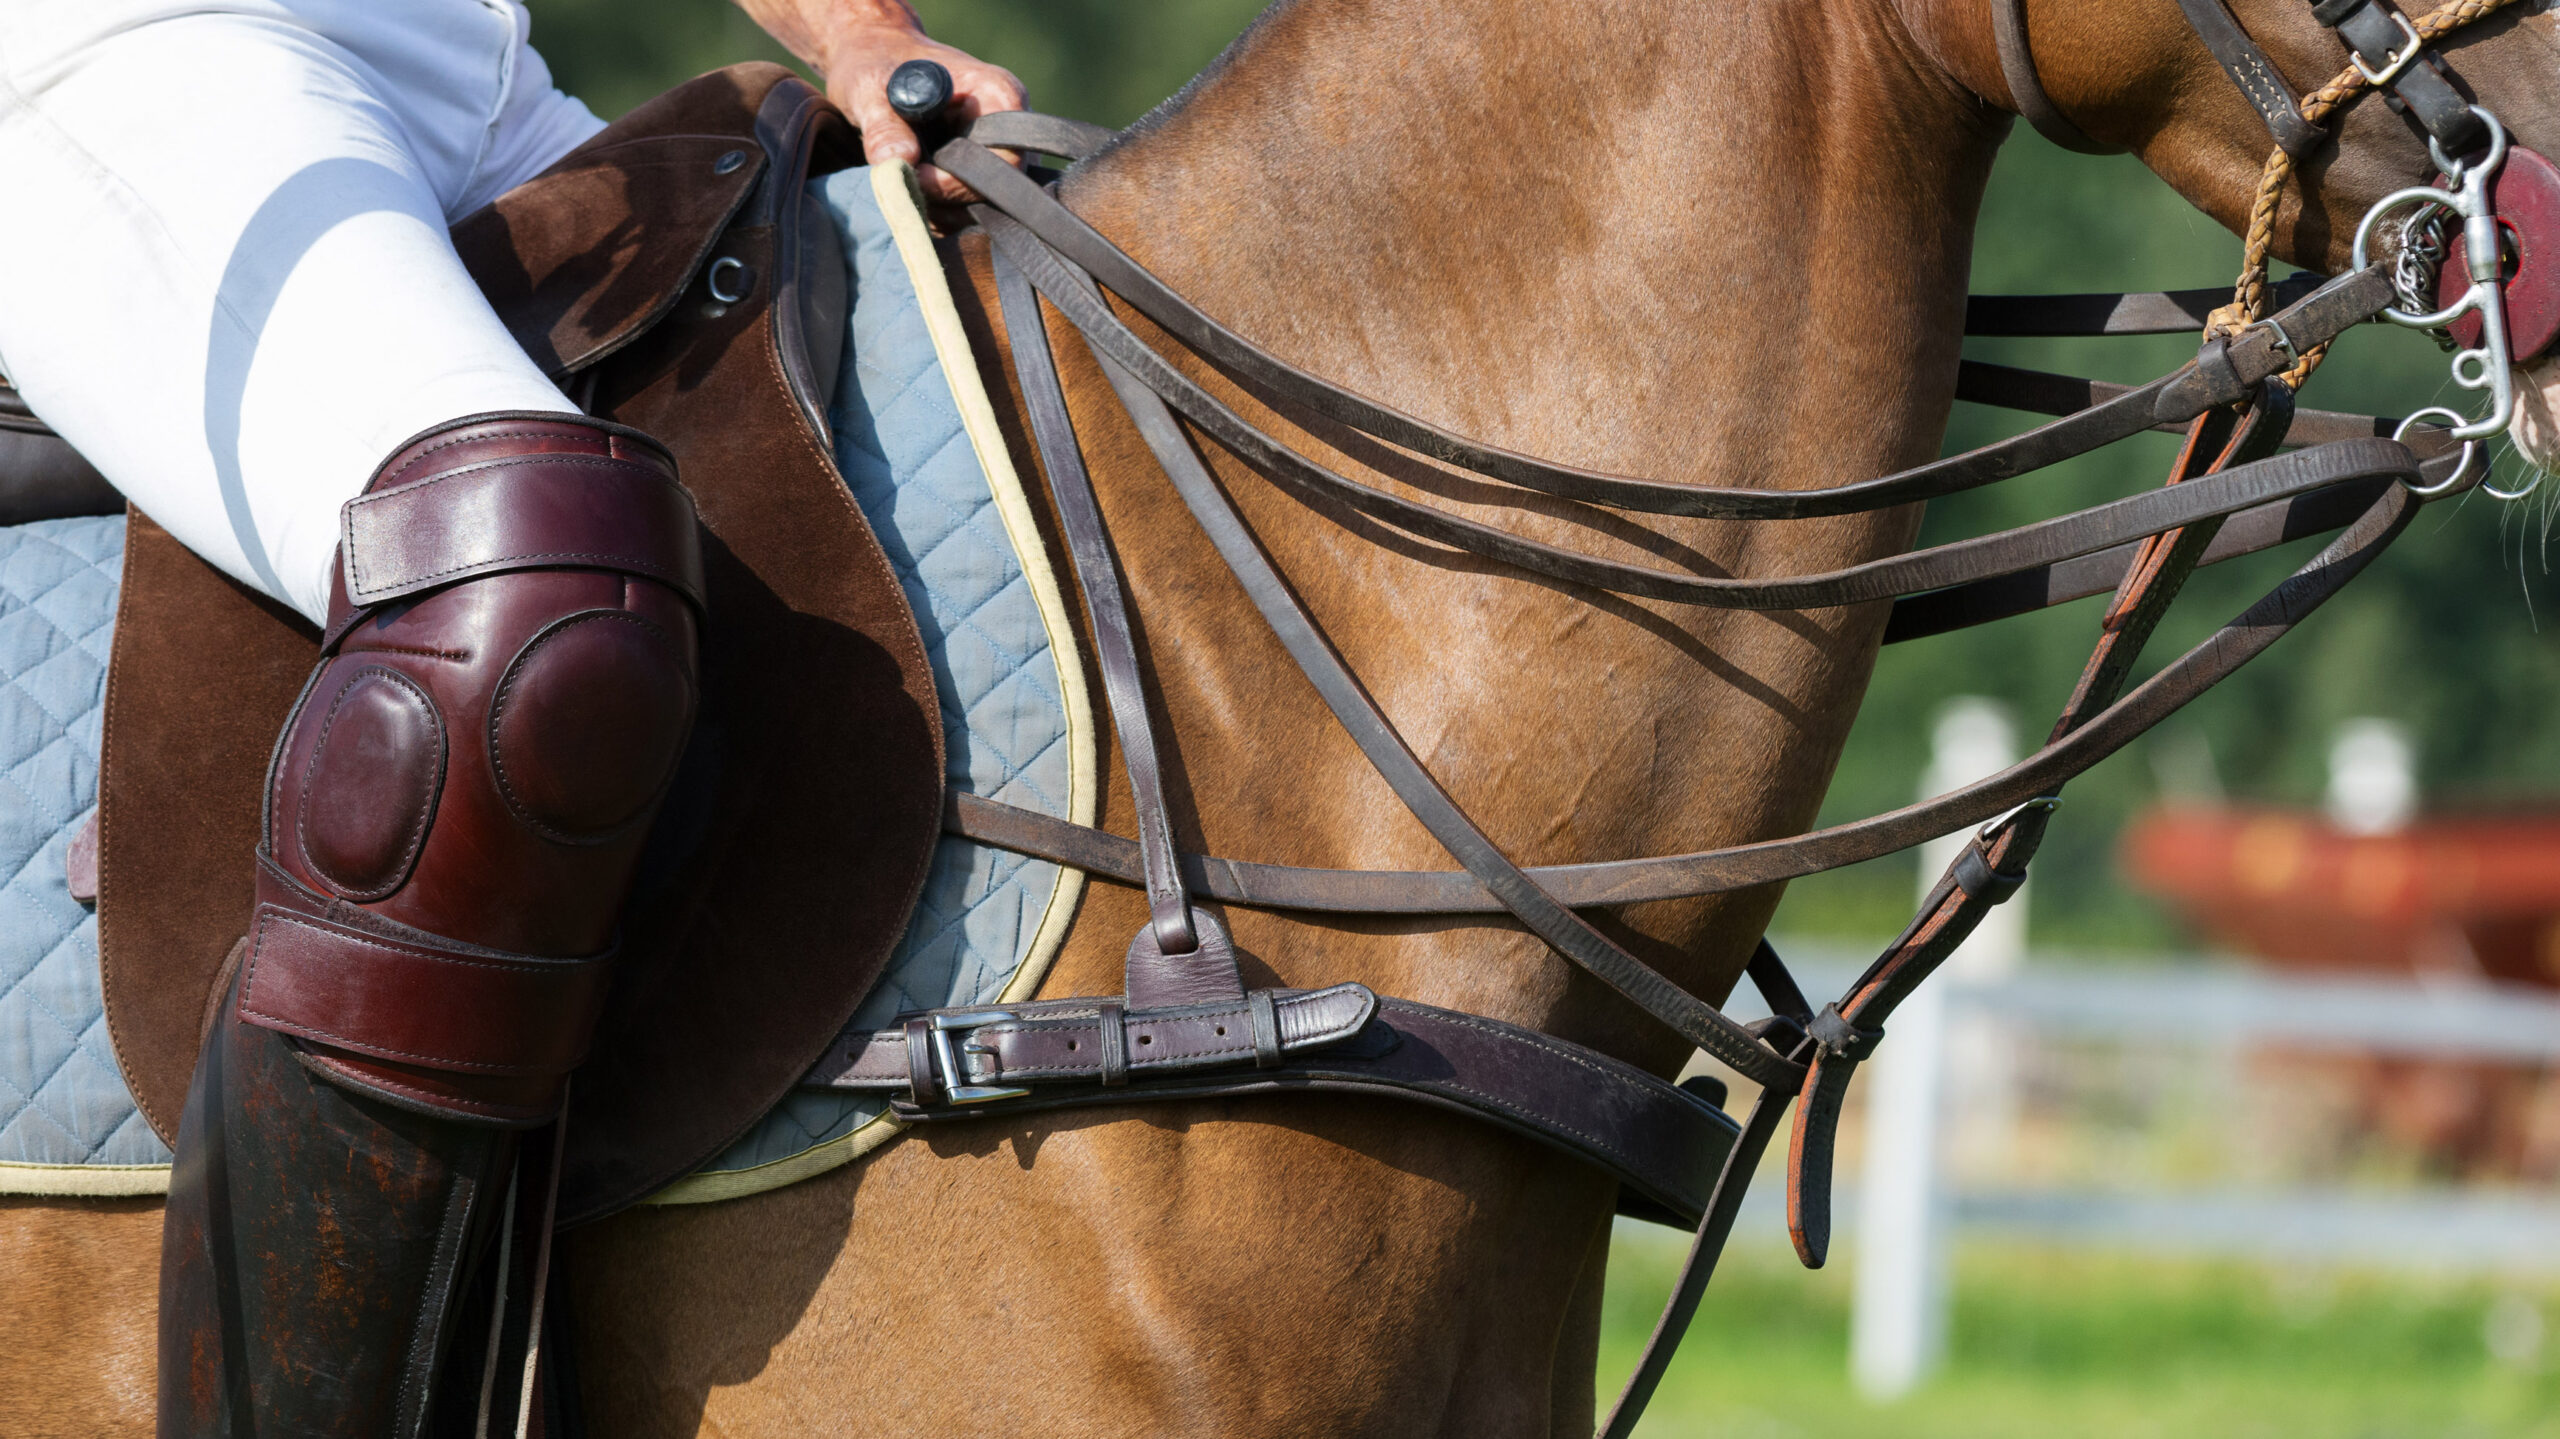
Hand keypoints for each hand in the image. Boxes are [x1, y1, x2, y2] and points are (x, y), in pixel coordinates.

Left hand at [806, 13, 1025, 202]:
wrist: (873, 62)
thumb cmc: (875, 63)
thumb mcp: (869, 88)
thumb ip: (883, 126)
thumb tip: (900, 163)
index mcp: (998, 95)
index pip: (1006, 159)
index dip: (963, 179)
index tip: (918, 176)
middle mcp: (1008, 128)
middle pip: (998, 192)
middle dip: (950, 202)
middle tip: (906, 189)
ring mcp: (997, 155)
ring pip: (984, 208)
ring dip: (943, 212)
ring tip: (905, 187)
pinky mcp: (981, 175)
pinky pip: (971, 211)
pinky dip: (941, 214)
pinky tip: (913, 195)